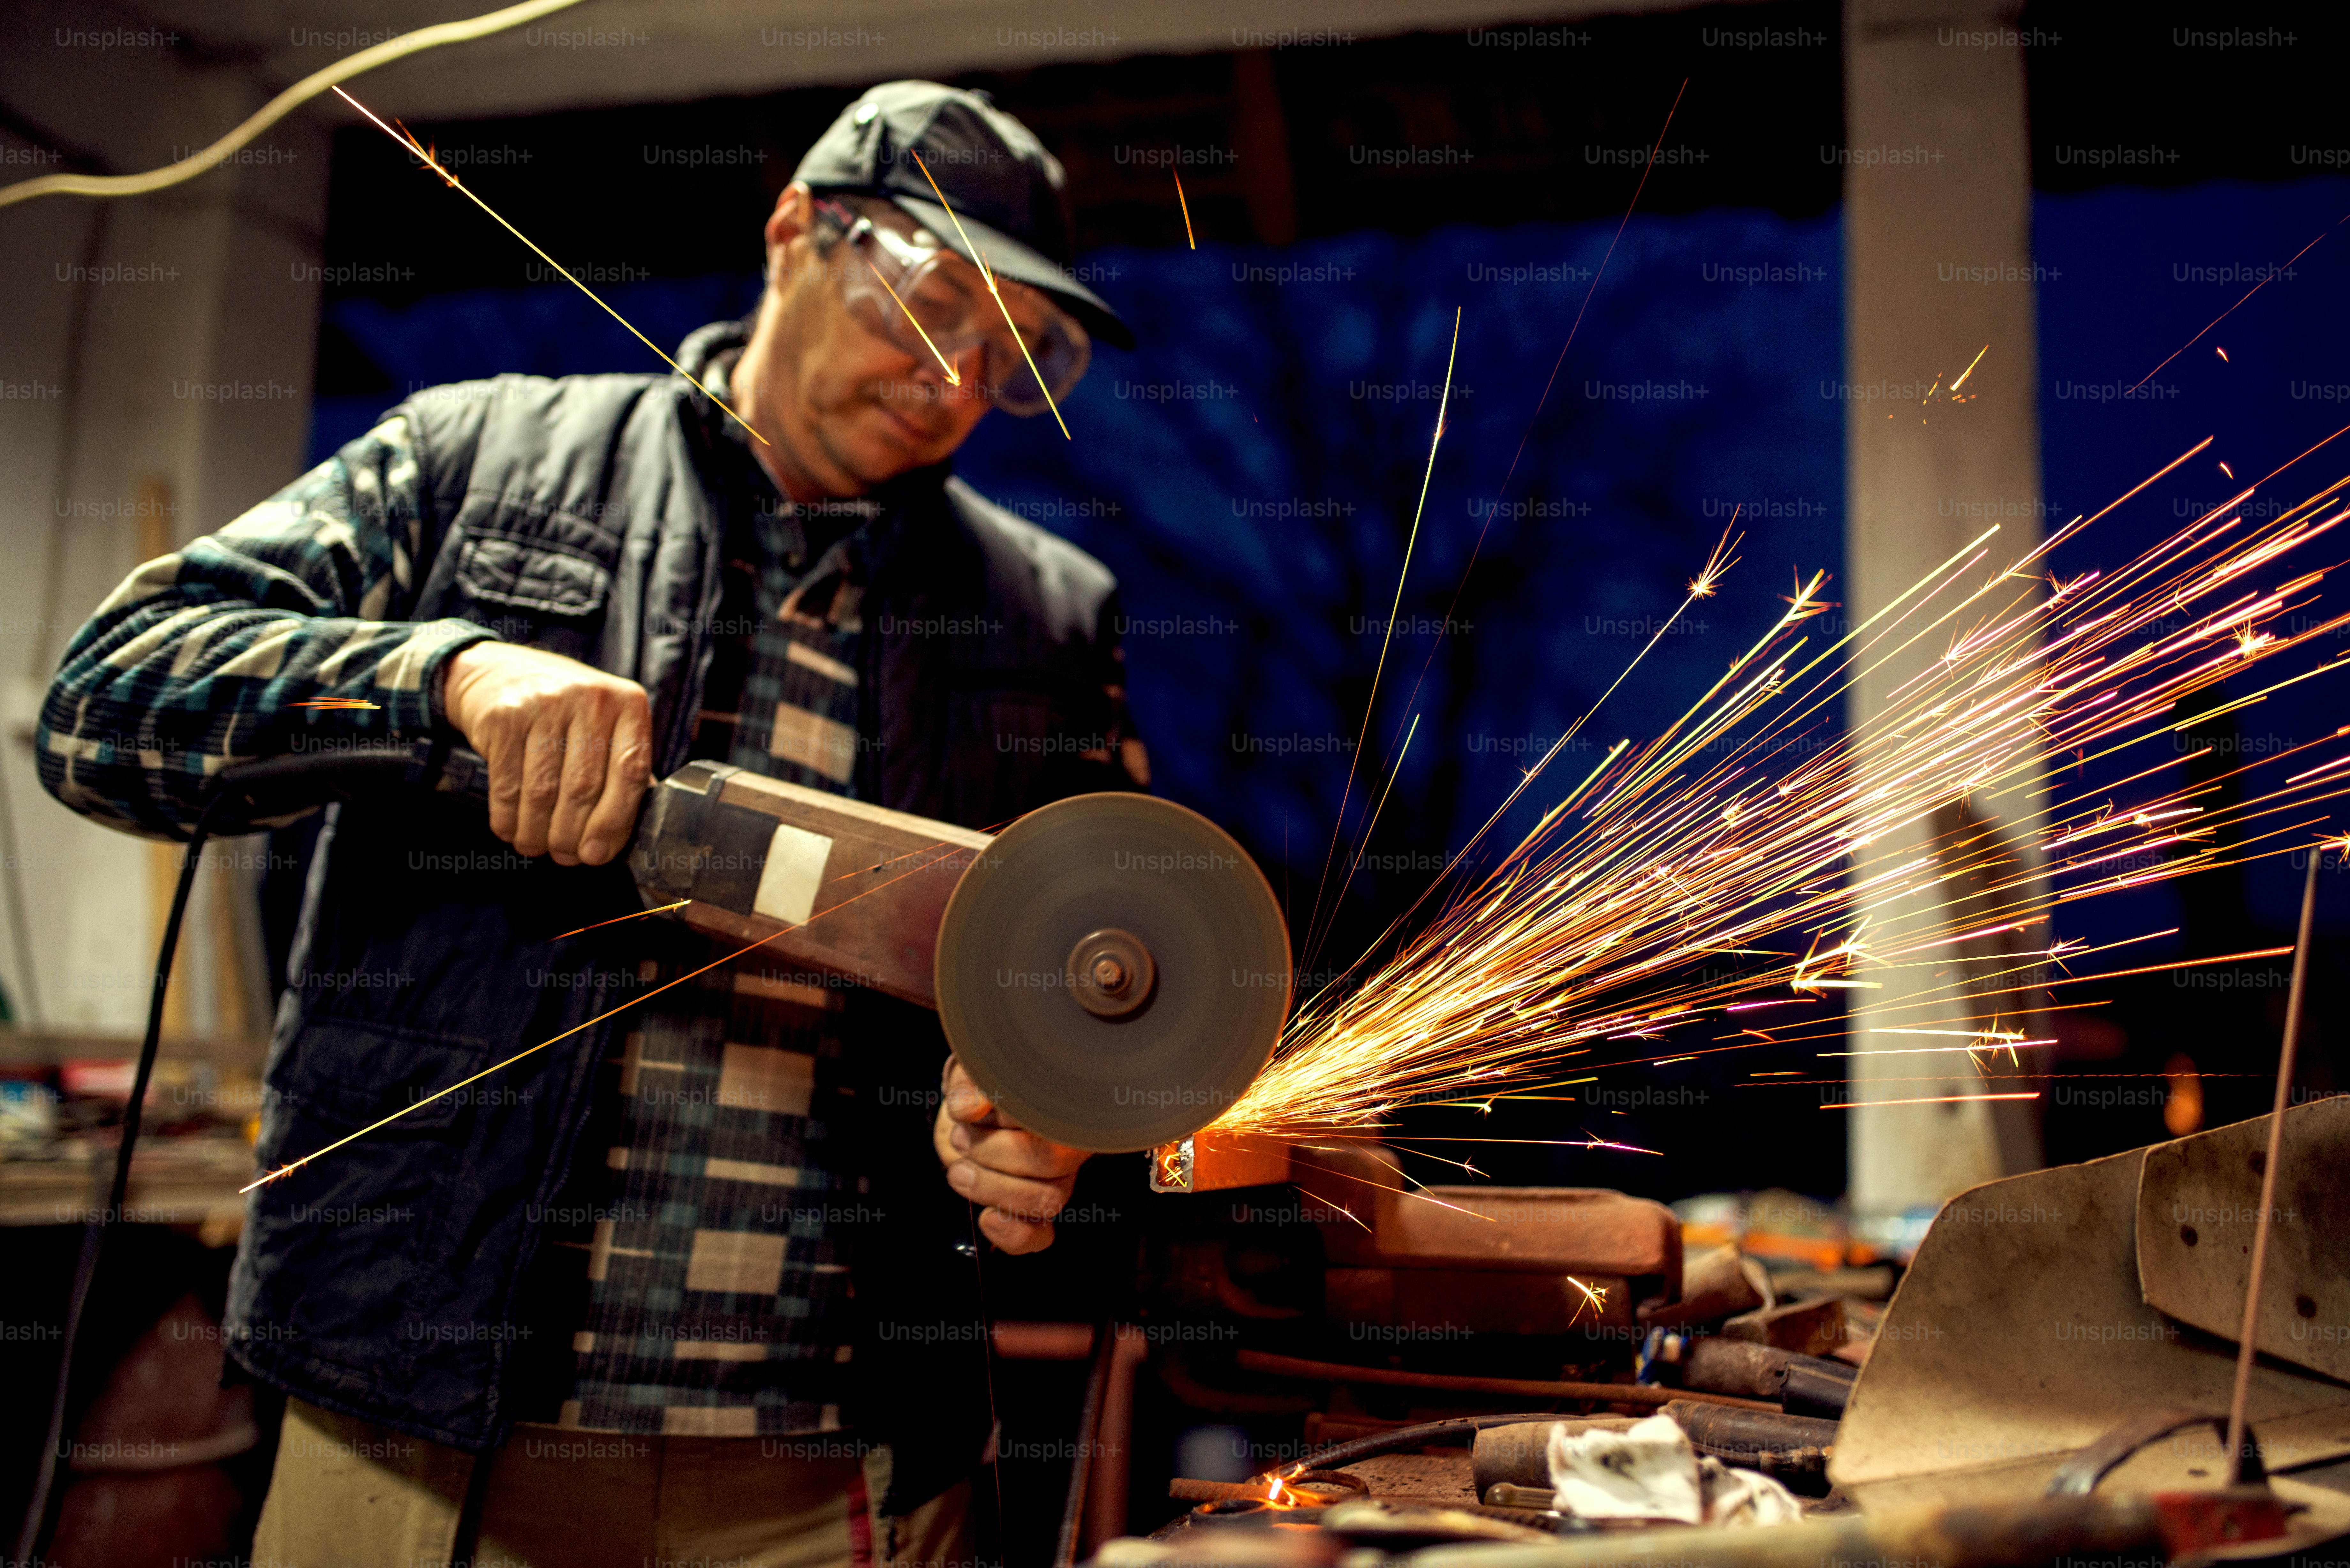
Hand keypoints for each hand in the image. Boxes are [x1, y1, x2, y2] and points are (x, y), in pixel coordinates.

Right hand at [441, 642, 651, 866]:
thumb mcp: (605, 724)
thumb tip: (627, 830)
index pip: (630, 773)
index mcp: (627, 704)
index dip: (615, 822)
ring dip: (539, 833)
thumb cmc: (565, 710)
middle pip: (584, 788)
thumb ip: (621, 767)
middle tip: (566, 858)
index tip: (599, 854)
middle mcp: (590, 700)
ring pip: (543, 792)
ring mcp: (544, 705)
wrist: (501, 672)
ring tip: (538, 847)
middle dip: (572, 836)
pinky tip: (512, 829)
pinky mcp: (504, 718)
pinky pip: (508, 785)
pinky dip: (509, 818)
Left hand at [932, 1055, 1087, 1253]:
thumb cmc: (979, 1085)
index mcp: (1060, 1104)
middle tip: (960, 1140)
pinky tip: (988, 1219)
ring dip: (993, 1188)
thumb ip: (971, 1083)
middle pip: (1051, 1162)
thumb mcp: (972, 1072)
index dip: (1006, 1123)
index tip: (968, 1114)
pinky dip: (1014, 1236)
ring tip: (960, 1171)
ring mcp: (1056, 1178)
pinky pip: (1041, 1235)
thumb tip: (970, 1107)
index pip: (1051, 1121)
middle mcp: (1069, 1143)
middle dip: (992, 1154)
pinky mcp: (1034, 1208)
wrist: (970, 1105)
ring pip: (1047, 1199)